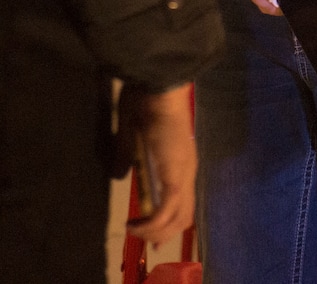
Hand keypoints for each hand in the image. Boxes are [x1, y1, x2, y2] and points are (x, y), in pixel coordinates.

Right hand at [114, 82, 196, 246]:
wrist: (159, 86)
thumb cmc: (146, 101)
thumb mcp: (130, 133)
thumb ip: (126, 155)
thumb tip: (120, 176)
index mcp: (180, 158)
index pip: (182, 198)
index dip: (168, 219)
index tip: (150, 231)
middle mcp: (187, 169)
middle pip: (185, 214)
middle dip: (164, 232)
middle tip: (144, 240)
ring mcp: (184, 172)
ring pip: (180, 217)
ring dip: (158, 231)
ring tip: (136, 231)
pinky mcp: (175, 174)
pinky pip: (167, 211)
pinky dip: (152, 224)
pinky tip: (135, 223)